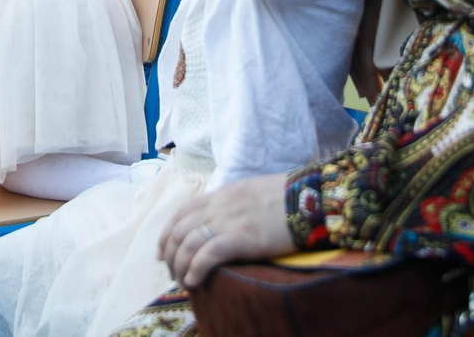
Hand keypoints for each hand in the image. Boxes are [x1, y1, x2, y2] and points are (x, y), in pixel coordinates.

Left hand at [158, 172, 294, 288]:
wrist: (310, 197)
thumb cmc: (287, 197)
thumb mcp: (252, 192)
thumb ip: (233, 204)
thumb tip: (224, 222)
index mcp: (222, 194)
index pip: (182, 212)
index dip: (167, 233)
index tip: (163, 252)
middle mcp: (219, 205)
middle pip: (179, 230)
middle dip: (170, 255)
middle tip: (173, 273)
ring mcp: (229, 221)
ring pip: (188, 243)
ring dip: (180, 266)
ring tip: (183, 281)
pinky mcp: (241, 238)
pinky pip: (208, 254)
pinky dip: (195, 269)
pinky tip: (194, 281)